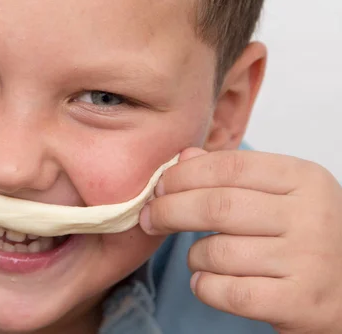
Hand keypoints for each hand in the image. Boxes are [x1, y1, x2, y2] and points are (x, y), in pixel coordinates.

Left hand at [140, 148, 341, 333]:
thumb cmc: (306, 236)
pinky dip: (205, 287)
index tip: (160, 187)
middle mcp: (312, 215)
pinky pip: (229, 292)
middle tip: (150, 217)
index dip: (183, 175)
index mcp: (305, 178)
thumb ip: (232, 173)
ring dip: (193, 256)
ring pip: (219, 252)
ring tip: (198, 257)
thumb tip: (183, 158)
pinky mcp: (300, 303)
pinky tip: (206, 282)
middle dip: (171, 210)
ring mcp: (309, 261)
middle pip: (218, 206)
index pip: (229, 165)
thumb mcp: (281, 194)